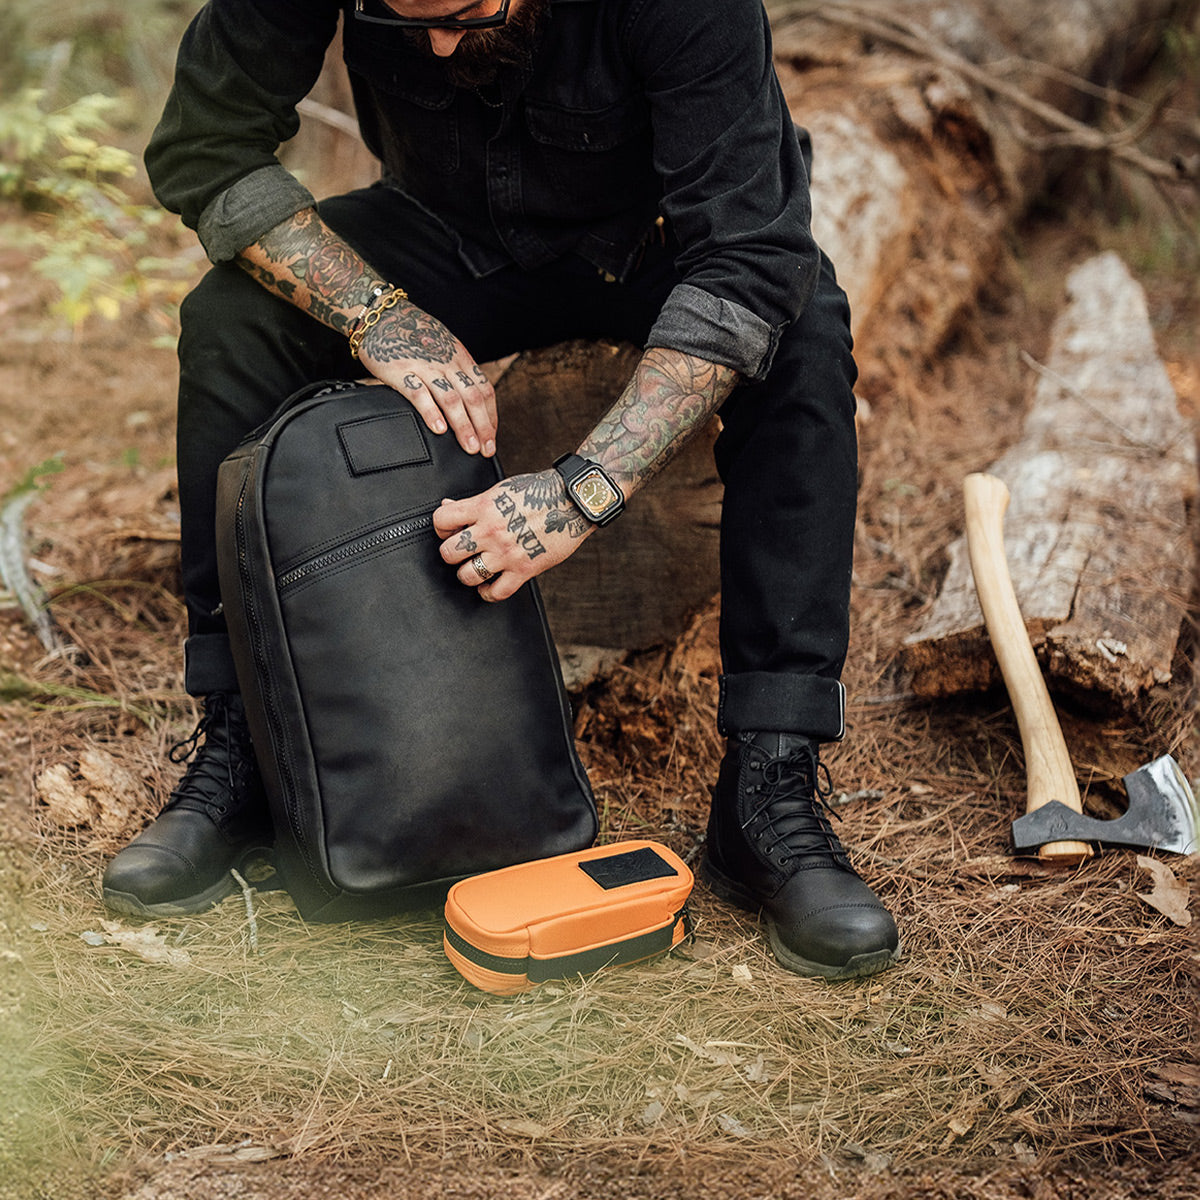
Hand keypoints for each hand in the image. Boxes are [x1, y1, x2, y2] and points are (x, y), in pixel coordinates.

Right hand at [357, 299, 496, 456]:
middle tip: (486, 450)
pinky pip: (420, 394)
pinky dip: (431, 412)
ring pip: (451, 399)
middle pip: (473, 398)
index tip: (491, 437)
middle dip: (482, 427)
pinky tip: (439, 429)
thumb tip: (470, 399)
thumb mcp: (443, 346)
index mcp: (460, 357)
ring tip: (469, 447)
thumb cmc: (412, 333)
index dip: (490, 416)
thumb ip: (456, 369)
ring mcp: (425, 366)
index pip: (485, 389)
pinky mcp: (402, 371)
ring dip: (463, 426)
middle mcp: (447, 362)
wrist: (381, 314)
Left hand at [434, 469, 592, 600]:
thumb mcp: (502, 489)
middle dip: (451, 554)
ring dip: (468, 575)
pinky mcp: (524, 569)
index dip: (441, 528)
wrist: (573, 500)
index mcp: (484, 506)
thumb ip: (474, 502)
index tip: (450, 532)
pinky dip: (489, 592)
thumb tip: (447, 505)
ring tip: (475, 569)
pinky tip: (491, 584)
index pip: (441, 520)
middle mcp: (491, 530)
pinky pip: (496, 592)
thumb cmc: (540, 492)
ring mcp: (507, 552)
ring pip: (467, 576)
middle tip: (462, 553)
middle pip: (448, 553)